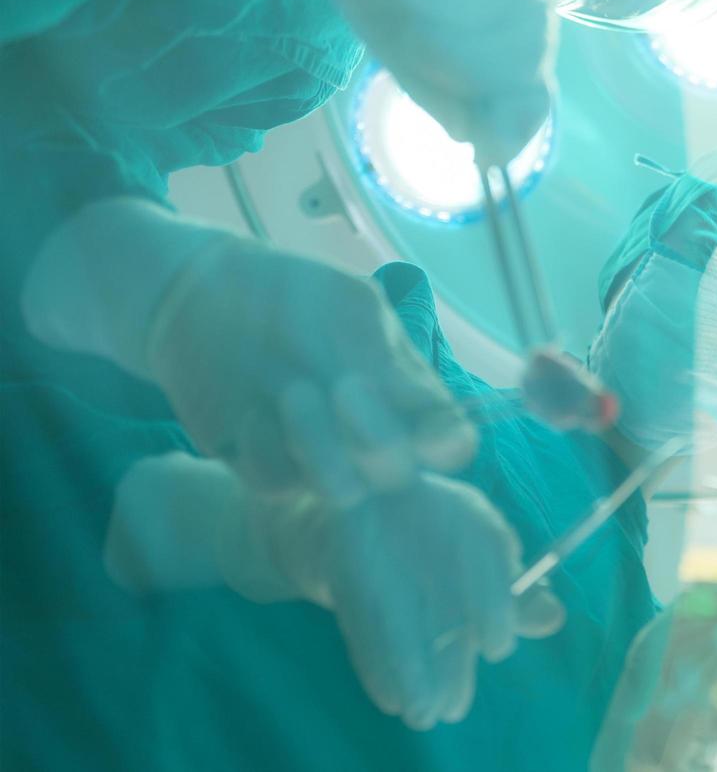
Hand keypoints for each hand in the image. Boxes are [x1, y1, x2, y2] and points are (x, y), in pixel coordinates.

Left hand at [144, 237, 476, 504]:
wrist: (204, 294)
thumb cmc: (290, 290)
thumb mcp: (351, 303)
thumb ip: (386, 352)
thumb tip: (425, 404)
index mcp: (403, 398)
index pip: (448, 443)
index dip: (444, 443)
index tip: (422, 421)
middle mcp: (365, 436)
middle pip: (398, 475)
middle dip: (377, 439)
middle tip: (345, 385)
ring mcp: (315, 455)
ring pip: (341, 491)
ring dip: (320, 446)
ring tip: (292, 390)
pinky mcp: (262, 466)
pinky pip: (277, 483)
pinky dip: (266, 447)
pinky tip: (249, 409)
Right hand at [253, 475, 565, 729]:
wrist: (361, 513)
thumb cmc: (441, 543)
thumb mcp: (485, 558)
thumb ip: (519, 594)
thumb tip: (554, 619)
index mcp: (469, 518)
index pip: (489, 558)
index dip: (497, 607)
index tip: (496, 650)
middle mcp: (425, 527)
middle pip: (440, 599)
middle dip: (449, 660)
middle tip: (455, 708)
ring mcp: (380, 546)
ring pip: (398, 619)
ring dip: (411, 674)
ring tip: (423, 715)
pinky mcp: (343, 570)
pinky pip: (360, 624)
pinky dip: (376, 666)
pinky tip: (391, 699)